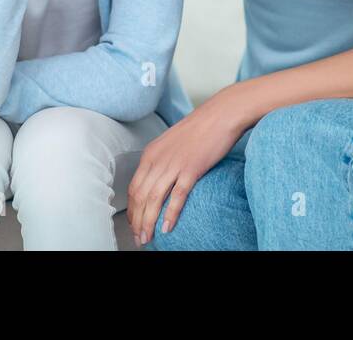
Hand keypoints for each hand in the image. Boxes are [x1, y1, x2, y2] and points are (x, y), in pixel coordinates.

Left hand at [125, 88, 249, 245]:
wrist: (220, 115)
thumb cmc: (200, 129)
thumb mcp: (172, 144)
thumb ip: (163, 160)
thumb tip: (160, 180)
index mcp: (151, 154)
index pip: (133, 187)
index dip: (132, 209)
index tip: (134, 223)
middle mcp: (157, 160)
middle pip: (140, 197)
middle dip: (137, 221)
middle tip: (139, 238)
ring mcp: (173, 165)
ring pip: (153, 199)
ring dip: (148, 222)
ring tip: (147, 239)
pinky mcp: (191, 169)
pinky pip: (177, 196)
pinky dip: (170, 214)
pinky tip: (167, 228)